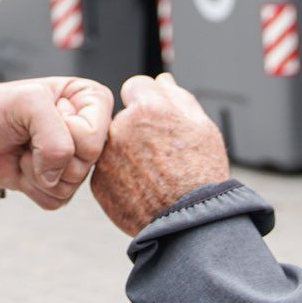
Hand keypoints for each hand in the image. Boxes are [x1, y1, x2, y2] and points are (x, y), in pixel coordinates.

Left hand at [0, 77, 112, 209]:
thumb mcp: (28, 103)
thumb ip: (56, 137)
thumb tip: (57, 176)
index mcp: (90, 99)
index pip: (95, 137)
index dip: (65, 133)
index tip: (40, 116)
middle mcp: (86, 129)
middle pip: (87, 164)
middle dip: (49, 155)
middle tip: (27, 136)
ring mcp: (71, 159)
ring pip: (72, 186)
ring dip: (38, 172)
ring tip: (22, 149)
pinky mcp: (54, 183)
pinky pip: (57, 201)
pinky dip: (33, 188)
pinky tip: (20, 166)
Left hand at [90, 73, 229, 236]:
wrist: (190, 223)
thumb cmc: (202, 175)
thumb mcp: (203, 127)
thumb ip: (178, 97)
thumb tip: (163, 80)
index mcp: (148, 108)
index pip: (135, 85)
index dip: (148, 101)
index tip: (156, 118)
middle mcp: (121, 128)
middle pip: (123, 116)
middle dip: (136, 127)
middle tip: (159, 152)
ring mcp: (106, 157)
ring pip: (112, 144)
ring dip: (126, 151)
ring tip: (152, 173)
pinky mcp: (98, 182)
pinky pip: (106, 170)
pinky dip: (119, 176)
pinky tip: (142, 188)